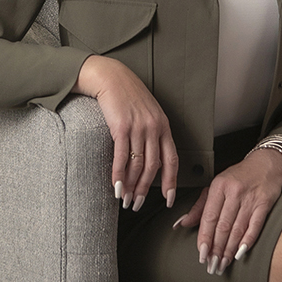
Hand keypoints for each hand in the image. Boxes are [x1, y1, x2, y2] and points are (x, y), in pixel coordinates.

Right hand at [73, 54, 177, 210]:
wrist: (110, 77)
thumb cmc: (127, 96)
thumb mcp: (147, 113)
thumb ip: (152, 134)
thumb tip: (151, 160)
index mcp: (163, 126)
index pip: (171, 159)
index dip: (171, 181)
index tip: (169, 199)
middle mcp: (154, 128)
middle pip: (153, 167)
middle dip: (146, 190)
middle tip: (137, 205)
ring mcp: (138, 127)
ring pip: (137, 165)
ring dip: (131, 186)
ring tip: (125, 200)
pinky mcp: (121, 127)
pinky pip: (122, 157)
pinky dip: (119, 175)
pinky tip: (116, 187)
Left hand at [173, 146, 281, 273]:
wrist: (267, 163)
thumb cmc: (239, 177)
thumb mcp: (216, 186)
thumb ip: (199, 207)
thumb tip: (181, 223)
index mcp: (219, 187)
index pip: (209, 217)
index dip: (204, 238)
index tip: (202, 253)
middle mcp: (234, 192)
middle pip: (223, 226)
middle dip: (216, 248)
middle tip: (212, 264)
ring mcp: (250, 198)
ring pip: (237, 228)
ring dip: (229, 249)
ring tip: (223, 263)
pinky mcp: (265, 204)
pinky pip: (255, 226)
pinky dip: (247, 241)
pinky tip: (240, 252)